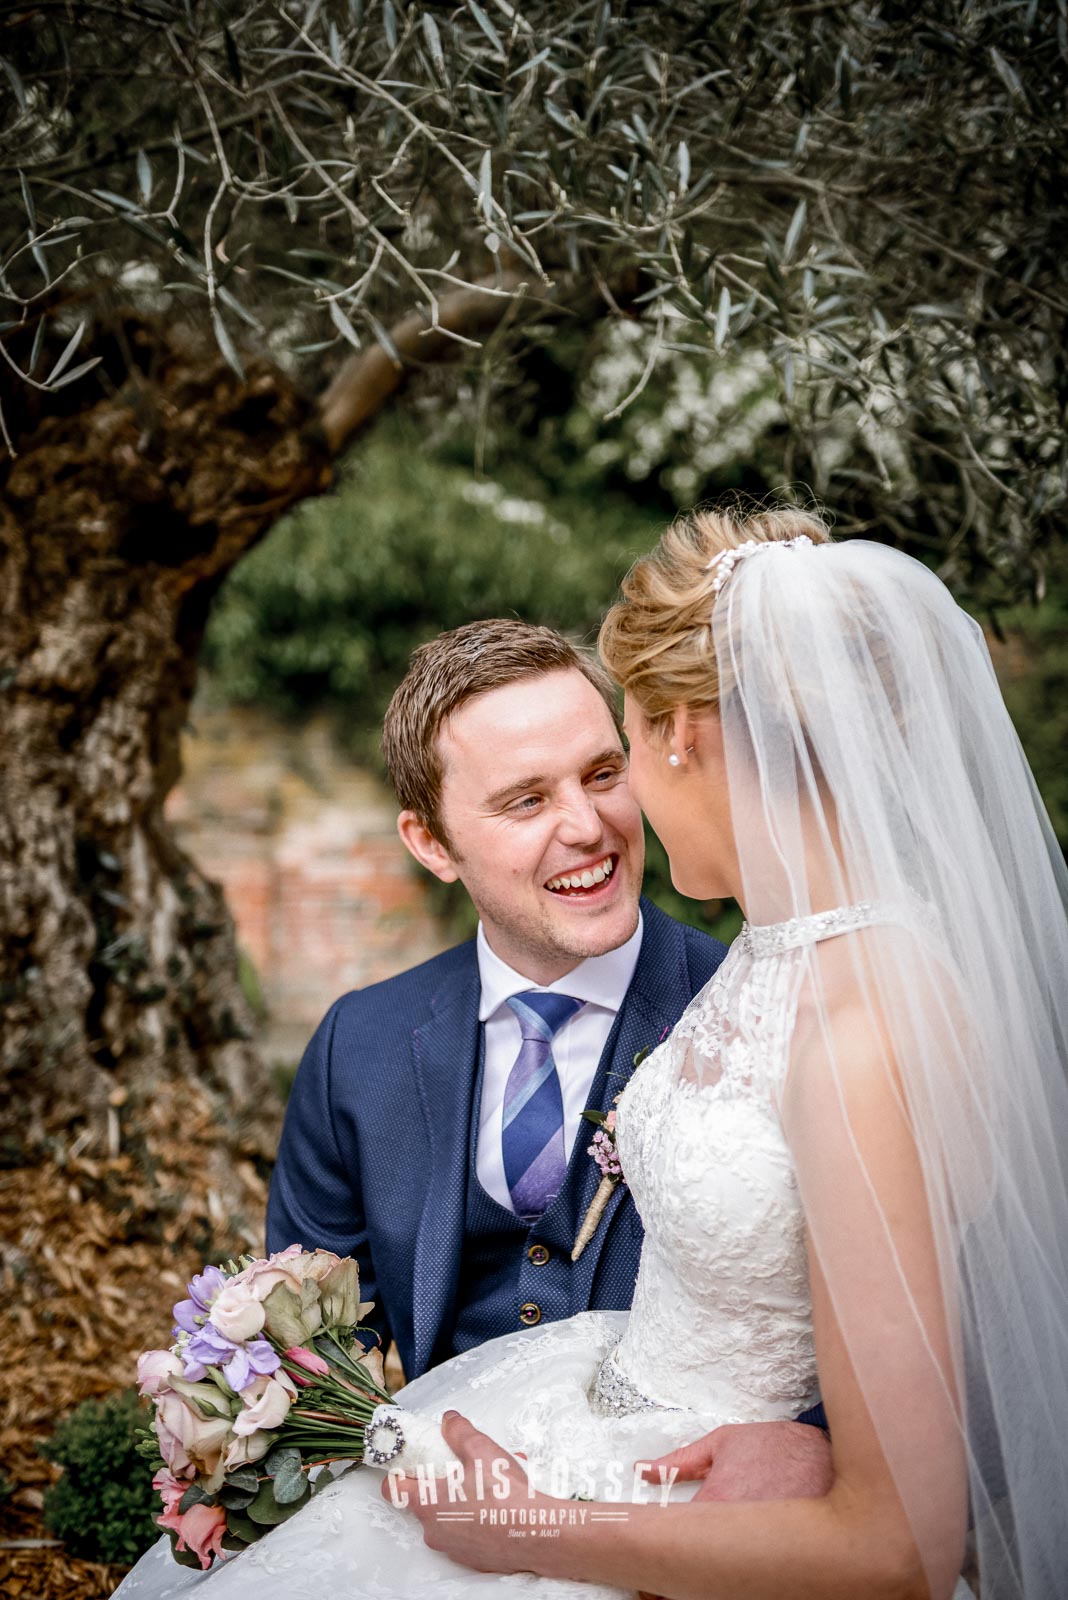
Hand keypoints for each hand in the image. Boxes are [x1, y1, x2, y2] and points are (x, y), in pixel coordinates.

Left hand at [379, 1410, 557, 1575]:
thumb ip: (459, 1431)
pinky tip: (499, 1501)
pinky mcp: (472, 1557)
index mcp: (428, 1503)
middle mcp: (434, 1530)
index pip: (393, 1490)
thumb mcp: (481, 1450)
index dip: (398, 1473)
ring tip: (489, 1480)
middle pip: (424, 1501)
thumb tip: (449, 1421)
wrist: (535, 1534)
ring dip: (461, 1498)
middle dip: (439, 1482)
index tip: (407, 1463)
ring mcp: (452, 1547)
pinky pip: (466, 1532)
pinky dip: (476, 1516)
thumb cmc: (504, 1497)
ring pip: (447, 1517)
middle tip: (460, 1467)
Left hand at [635, 1421, 833, 1599]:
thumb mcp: (729, 1441)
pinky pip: (746, 1586)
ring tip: (699, 1577)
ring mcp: (761, 1564)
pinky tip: (730, 1575)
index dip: (649, 1560)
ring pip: (714, 1590)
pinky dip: (732, 1583)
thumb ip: (681, 1459)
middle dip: (671, 1583)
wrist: (843, 1465)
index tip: (642, 1566)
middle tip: (659, 1583)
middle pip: (690, 1581)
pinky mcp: (782, 1577)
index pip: (666, 1545)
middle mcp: (739, 1541)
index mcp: (718, 1505)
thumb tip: (643, 1470)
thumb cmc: (787, 1451)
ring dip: (702, 1586)